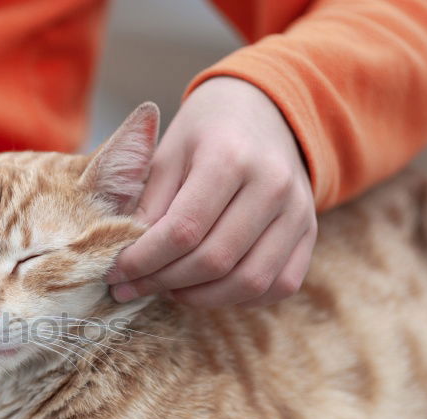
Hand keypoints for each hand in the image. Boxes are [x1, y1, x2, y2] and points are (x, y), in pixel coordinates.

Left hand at [107, 77, 317, 306]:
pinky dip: (239, 298)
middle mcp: (272, 184)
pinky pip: (279, 285)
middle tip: (133, 287)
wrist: (263, 112)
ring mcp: (299, 210)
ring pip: (249, 281)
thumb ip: (147, 204)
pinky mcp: (311, 232)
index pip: (182, 230)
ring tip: (167, 289)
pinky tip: (206, 288)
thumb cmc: (204, 134)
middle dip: (164, 282)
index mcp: (229, 157)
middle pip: (214, 260)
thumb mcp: (166, 154)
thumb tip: (127, 260)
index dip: (143, 260)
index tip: (115, 273)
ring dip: (199, 298)